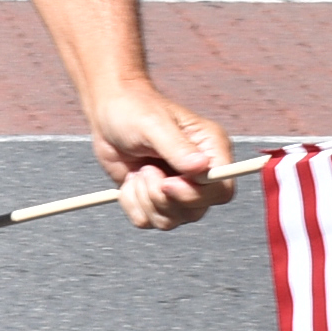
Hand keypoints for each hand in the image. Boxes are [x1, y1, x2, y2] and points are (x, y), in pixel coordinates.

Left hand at [90, 83, 234, 228]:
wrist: (109, 113)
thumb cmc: (135, 110)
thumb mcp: (154, 125)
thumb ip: (177, 148)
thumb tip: (201, 168)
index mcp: (211, 150)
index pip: (222, 189)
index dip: (196, 194)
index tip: (168, 183)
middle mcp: (199, 173)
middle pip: (196, 210)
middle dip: (164, 198)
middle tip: (146, 170)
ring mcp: (178, 189)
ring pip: (170, 220)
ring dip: (145, 199)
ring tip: (139, 171)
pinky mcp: (155, 199)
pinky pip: (147, 221)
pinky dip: (132, 203)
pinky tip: (130, 179)